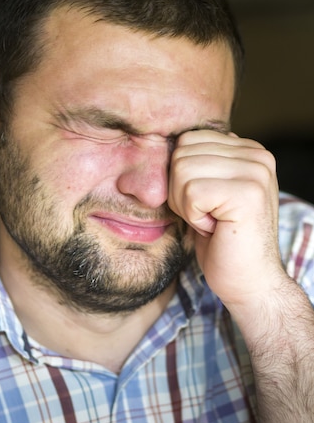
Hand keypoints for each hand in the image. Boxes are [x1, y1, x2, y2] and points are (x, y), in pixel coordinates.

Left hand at [168, 130, 284, 311]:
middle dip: (182, 191)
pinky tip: (216, 229)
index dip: (183, 178)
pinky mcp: (248, 193)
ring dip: (187, 205)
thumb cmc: (223, 240)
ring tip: (213, 221)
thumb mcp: (208, 191)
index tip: (208, 203)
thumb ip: (198, 162)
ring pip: (182, 171)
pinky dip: (194, 217)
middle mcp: (257, 155)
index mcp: (248, 149)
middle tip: (209, 215)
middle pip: (181, 153)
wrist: (249, 282)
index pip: (187, 140)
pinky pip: (191, 193)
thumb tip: (165, 141)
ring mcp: (256, 172)